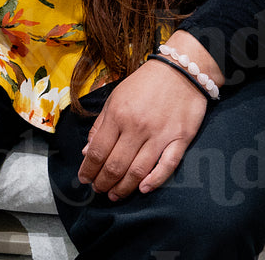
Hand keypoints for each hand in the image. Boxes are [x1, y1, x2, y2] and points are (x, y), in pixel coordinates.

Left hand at [76, 35, 220, 198]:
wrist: (181, 69)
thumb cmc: (145, 83)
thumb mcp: (116, 97)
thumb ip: (100, 125)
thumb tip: (87, 151)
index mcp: (118, 114)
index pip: (98, 151)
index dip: (88, 169)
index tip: (83, 179)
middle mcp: (137, 127)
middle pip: (116, 165)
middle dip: (104, 182)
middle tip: (99, 190)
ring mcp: (160, 134)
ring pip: (138, 170)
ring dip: (124, 187)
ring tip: (115, 195)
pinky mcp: (181, 139)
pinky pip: (167, 166)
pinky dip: (155, 180)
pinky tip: (143, 189)